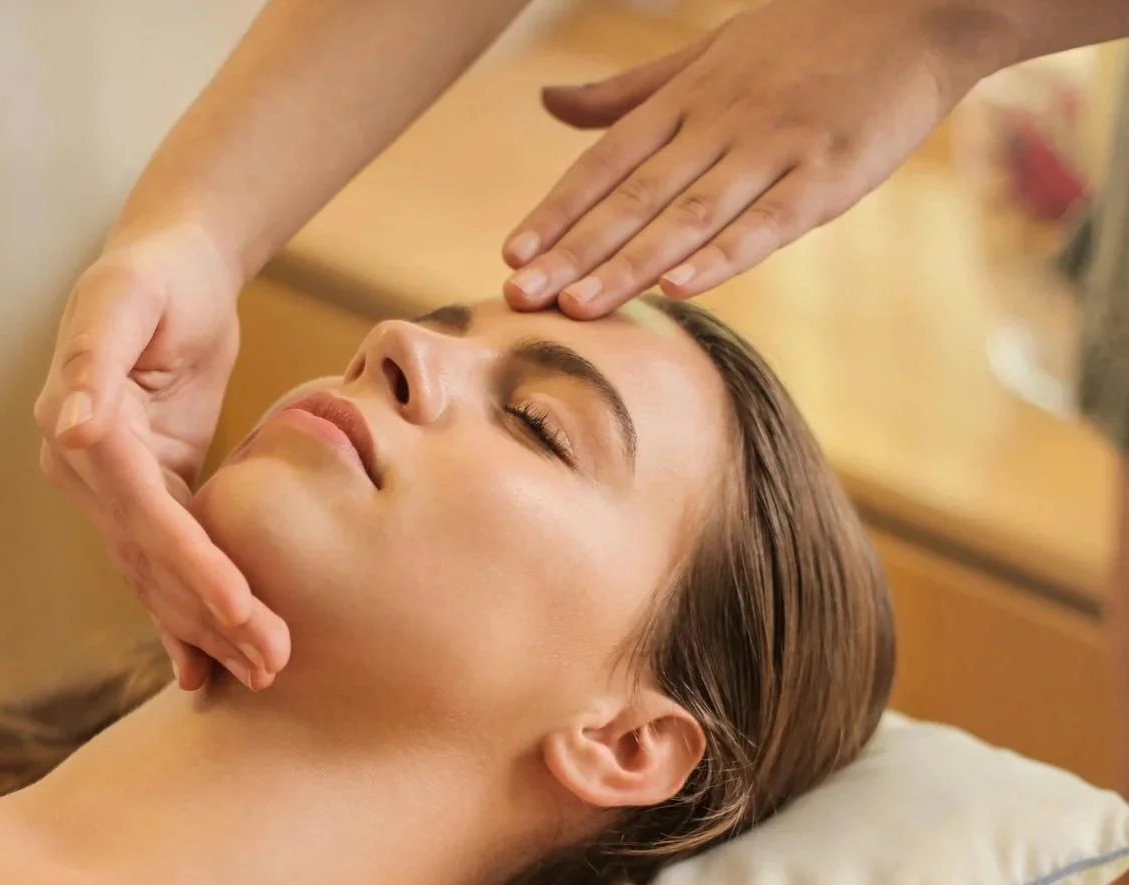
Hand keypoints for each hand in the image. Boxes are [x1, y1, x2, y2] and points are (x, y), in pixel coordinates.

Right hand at [36, 223, 288, 691]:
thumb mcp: (124, 299)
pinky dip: (188, 618)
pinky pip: (167, 566)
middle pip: (153, 559)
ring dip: (209, 629)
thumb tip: (72, 428)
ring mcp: (112, 494)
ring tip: (264, 672)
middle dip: (211, 613)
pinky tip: (209, 670)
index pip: (141, 513)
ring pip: (160, 576)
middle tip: (271, 660)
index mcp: (76, 432)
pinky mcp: (149, 498)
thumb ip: (93, 360)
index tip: (239, 605)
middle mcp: (84, 474)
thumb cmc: (154, 274)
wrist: (171, 266)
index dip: (190, 562)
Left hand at [500, 0, 997, 318]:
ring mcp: (776, 147)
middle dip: (574, 251)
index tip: (511, 255)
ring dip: (630, 265)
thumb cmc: (807, 35)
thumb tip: (548, 104)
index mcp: (688, 96)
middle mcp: (721, 120)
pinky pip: (768, 222)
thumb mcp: (708, 50)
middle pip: (634, 197)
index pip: (606, 162)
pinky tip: (681, 289)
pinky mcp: (830, 173)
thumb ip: (626, 93)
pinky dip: (724, 255)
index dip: (557, 210)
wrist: (921, 6)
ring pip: (689, 215)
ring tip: (579, 307)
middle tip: (521, 297)